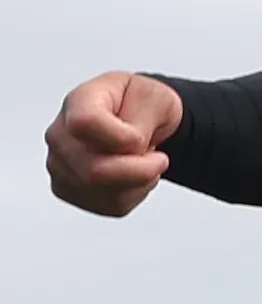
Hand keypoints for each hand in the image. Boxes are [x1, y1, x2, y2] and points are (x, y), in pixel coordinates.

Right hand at [46, 72, 183, 216]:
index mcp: (78, 101)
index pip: (84, 124)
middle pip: (93, 170)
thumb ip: (141, 122)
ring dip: (139, 183)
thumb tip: (130, 149)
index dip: (123, 139)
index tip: (143, 139)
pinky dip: (134, 195)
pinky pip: (110, 206)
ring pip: (104, 192)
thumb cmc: (143, 104)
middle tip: (159, 159)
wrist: (141, 119)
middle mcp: (60, 134)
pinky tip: (133, 176)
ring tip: (143, 163)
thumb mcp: (156, 98)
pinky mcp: (68, 189)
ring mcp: (59, 164)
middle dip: (140, 170)